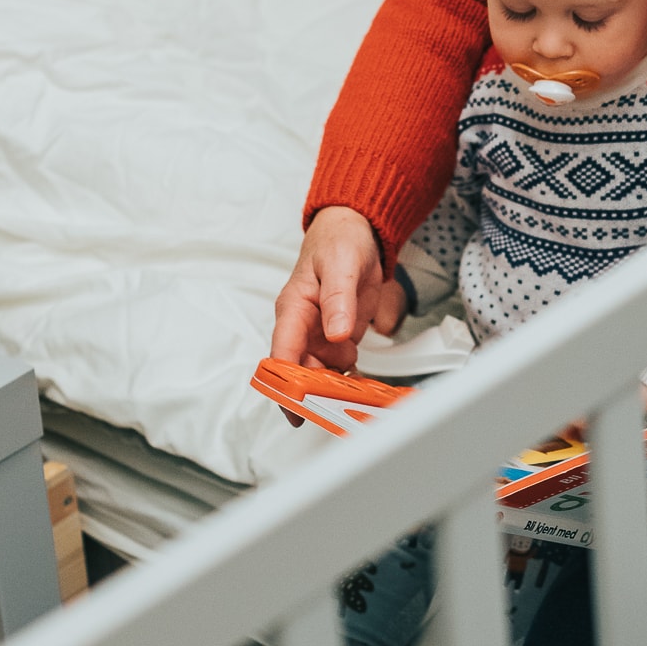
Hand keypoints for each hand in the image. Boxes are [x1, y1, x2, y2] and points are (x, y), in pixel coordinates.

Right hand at [270, 207, 394, 418]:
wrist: (356, 232)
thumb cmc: (338, 242)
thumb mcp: (341, 264)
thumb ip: (337, 298)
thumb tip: (335, 332)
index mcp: (293, 309)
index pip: (282, 353)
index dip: (284, 384)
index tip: (296, 407)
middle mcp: (303, 328)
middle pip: (301, 373)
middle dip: (315, 395)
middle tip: (337, 413)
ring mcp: (321, 336)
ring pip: (320, 375)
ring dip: (334, 391)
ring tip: (356, 405)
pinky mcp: (339, 339)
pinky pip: (339, 368)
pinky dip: (349, 381)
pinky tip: (364, 390)